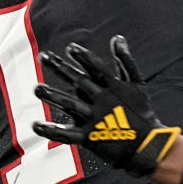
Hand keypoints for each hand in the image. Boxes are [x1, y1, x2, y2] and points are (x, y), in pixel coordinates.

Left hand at [33, 35, 180, 175]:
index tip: (70, 48)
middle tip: (43, 56)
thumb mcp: (137, 83)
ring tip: (37, 89)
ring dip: (53, 96)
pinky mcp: (88, 137)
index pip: (96, 68)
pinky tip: (36, 125)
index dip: (83, 57)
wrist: (146, 145)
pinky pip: (66, 134)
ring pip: (70, 105)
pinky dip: (52, 130)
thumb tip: (117, 38)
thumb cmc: (141, 112)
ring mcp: (94, 119)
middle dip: (60, 68)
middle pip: (78, 81)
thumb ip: (125, 61)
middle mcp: (101, 100)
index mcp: (113, 87)